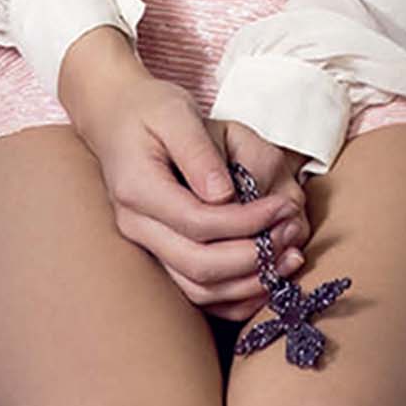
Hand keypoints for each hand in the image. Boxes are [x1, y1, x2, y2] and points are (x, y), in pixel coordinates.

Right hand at [68, 58, 308, 321]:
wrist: (116, 119)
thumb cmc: (150, 110)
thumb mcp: (176, 113)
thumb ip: (199, 153)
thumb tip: (225, 195)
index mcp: (139, 189)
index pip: (198, 223)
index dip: (246, 222)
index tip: (282, 207)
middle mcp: (137, 226)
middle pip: (198, 266)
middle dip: (252, 257)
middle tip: (290, 234)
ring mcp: (146, 245)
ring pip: (198, 288)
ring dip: (249, 282)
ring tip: (288, 258)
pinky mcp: (160, 254)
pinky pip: (197, 292)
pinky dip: (235, 296)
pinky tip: (267, 279)